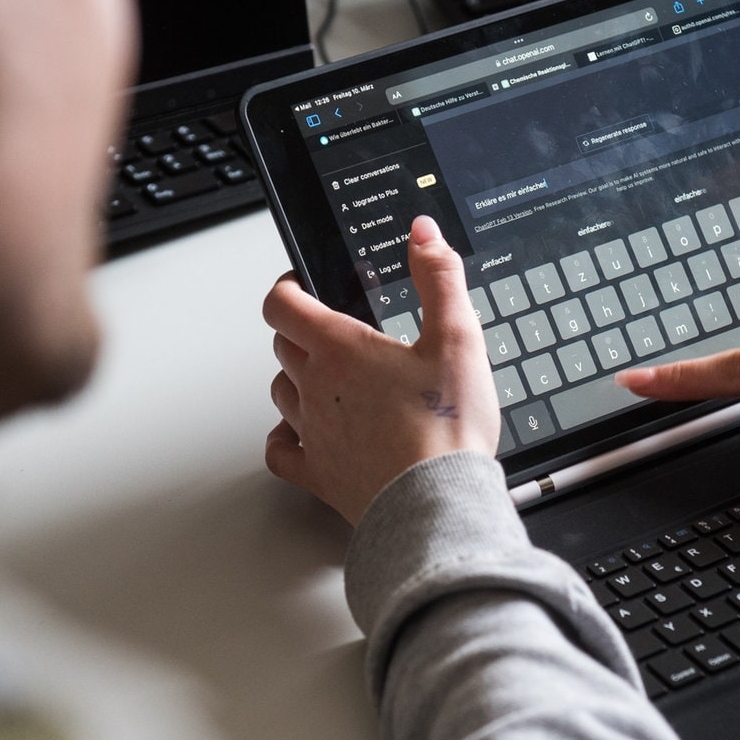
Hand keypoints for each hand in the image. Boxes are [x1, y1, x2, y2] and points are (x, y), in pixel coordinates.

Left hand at [264, 216, 499, 523]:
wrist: (437, 505)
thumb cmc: (446, 429)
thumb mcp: (458, 338)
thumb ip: (440, 278)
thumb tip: (423, 234)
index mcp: (340, 349)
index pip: (282, 304)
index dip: (287, 287)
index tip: (301, 283)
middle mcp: (315, 388)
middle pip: (283, 346)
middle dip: (302, 331)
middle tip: (332, 330)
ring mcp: (312, 434)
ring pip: (281, 393)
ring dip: (296, 380)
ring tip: (327, 378)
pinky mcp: (317, 475)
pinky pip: (281, 451)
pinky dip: (285, 438)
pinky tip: (302, 435)